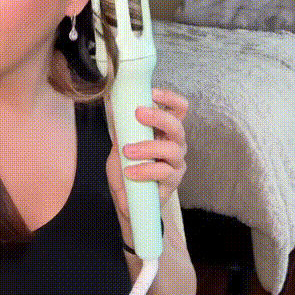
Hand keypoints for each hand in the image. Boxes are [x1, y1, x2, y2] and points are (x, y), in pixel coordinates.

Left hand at [105, 88, 187, 231]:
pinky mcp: (173, 182)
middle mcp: (175, 144)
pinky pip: (163, 172)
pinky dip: (145, 169)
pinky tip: (130, 171)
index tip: (151, 92)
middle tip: (138, 114)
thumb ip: (122, 129)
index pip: (178, 109)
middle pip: (177, 125)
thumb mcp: (120, 145)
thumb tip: (116, 107)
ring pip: (172, 149)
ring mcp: (176, 163)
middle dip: (158, 117)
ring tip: (128, 151)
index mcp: (164, 131)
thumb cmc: (126, 170)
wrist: (126, 202)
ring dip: (147, 147)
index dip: (169, 98)